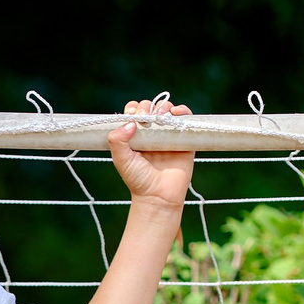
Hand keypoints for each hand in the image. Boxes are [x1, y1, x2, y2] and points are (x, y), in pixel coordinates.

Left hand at [108, 98, 194, 213]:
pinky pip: (186, 120)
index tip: (132, 114)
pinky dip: (183, 111)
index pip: (134, 114)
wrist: (159, 196)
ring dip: (164, 106)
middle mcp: (152, 134)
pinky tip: (176, 112)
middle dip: (147, 107)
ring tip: (161, 115)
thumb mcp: (121, 160)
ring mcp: (168, 136)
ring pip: (167, 111)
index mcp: (136, 136)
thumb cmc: (138, 180)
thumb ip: (117, 140)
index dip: (133, 109)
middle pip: (150, 109)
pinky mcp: (184, 140)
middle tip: (146, 117)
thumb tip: (130, 122)